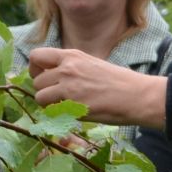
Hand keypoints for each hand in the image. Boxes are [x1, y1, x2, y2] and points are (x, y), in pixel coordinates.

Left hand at [28, 48, 167, 127]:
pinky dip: (59, 116)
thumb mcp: (91, 64)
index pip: (36, 56)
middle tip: (58, 98)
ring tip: (66, 107)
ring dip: (49, 105)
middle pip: (36, 81)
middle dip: (44, 91)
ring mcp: (69, 87)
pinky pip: (52, 112)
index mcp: (72, 55)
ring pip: (40, 98)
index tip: (44, 77)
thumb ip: (71, 67)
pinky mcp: (73, 106)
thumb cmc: (119, 82)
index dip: (35, 69)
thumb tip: (52, 77)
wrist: (136, 95)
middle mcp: (67, 68)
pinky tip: (75, 114)